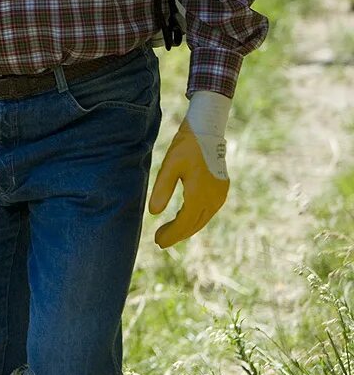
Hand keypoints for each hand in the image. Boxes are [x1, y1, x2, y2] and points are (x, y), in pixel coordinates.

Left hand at [148, 91, 230, 248]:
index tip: (158, 242)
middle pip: (194, 224)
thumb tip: (153, 213)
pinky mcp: (221, 190)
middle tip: (160, 241)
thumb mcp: (169, 167)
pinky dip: (194, 218)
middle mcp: (213, 199)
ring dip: (186, 228)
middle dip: (177, 235)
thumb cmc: (185, 147)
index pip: (184, 223)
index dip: (171, 234)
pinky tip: (183, 219)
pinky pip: (207, 211)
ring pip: (202, 219)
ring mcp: (219, 195)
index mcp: (200, 195)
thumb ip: (161, 190)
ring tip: (168, 233)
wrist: (207, 132)